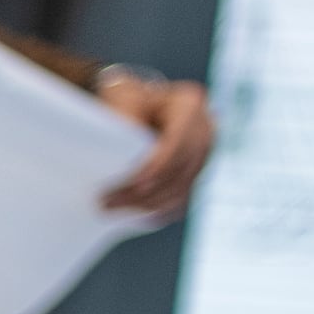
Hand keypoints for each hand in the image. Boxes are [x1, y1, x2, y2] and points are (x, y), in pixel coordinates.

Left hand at [93, 69, 215, 217]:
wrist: (132, 105)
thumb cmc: (124, 98)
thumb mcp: (120, 98)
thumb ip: (126, 115)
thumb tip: (125, 139)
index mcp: (189, 104)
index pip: (181, 140)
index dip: (161, 165)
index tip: (134, 184)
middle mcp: (205, 129)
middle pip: (183, 169)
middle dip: (148, 190)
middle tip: (108, 202)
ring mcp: (202, 154)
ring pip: (182, 188)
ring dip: (148, 204)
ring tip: (111, 208)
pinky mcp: (192, 174)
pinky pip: (180, 198)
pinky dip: (156, 210)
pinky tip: (131, 215)